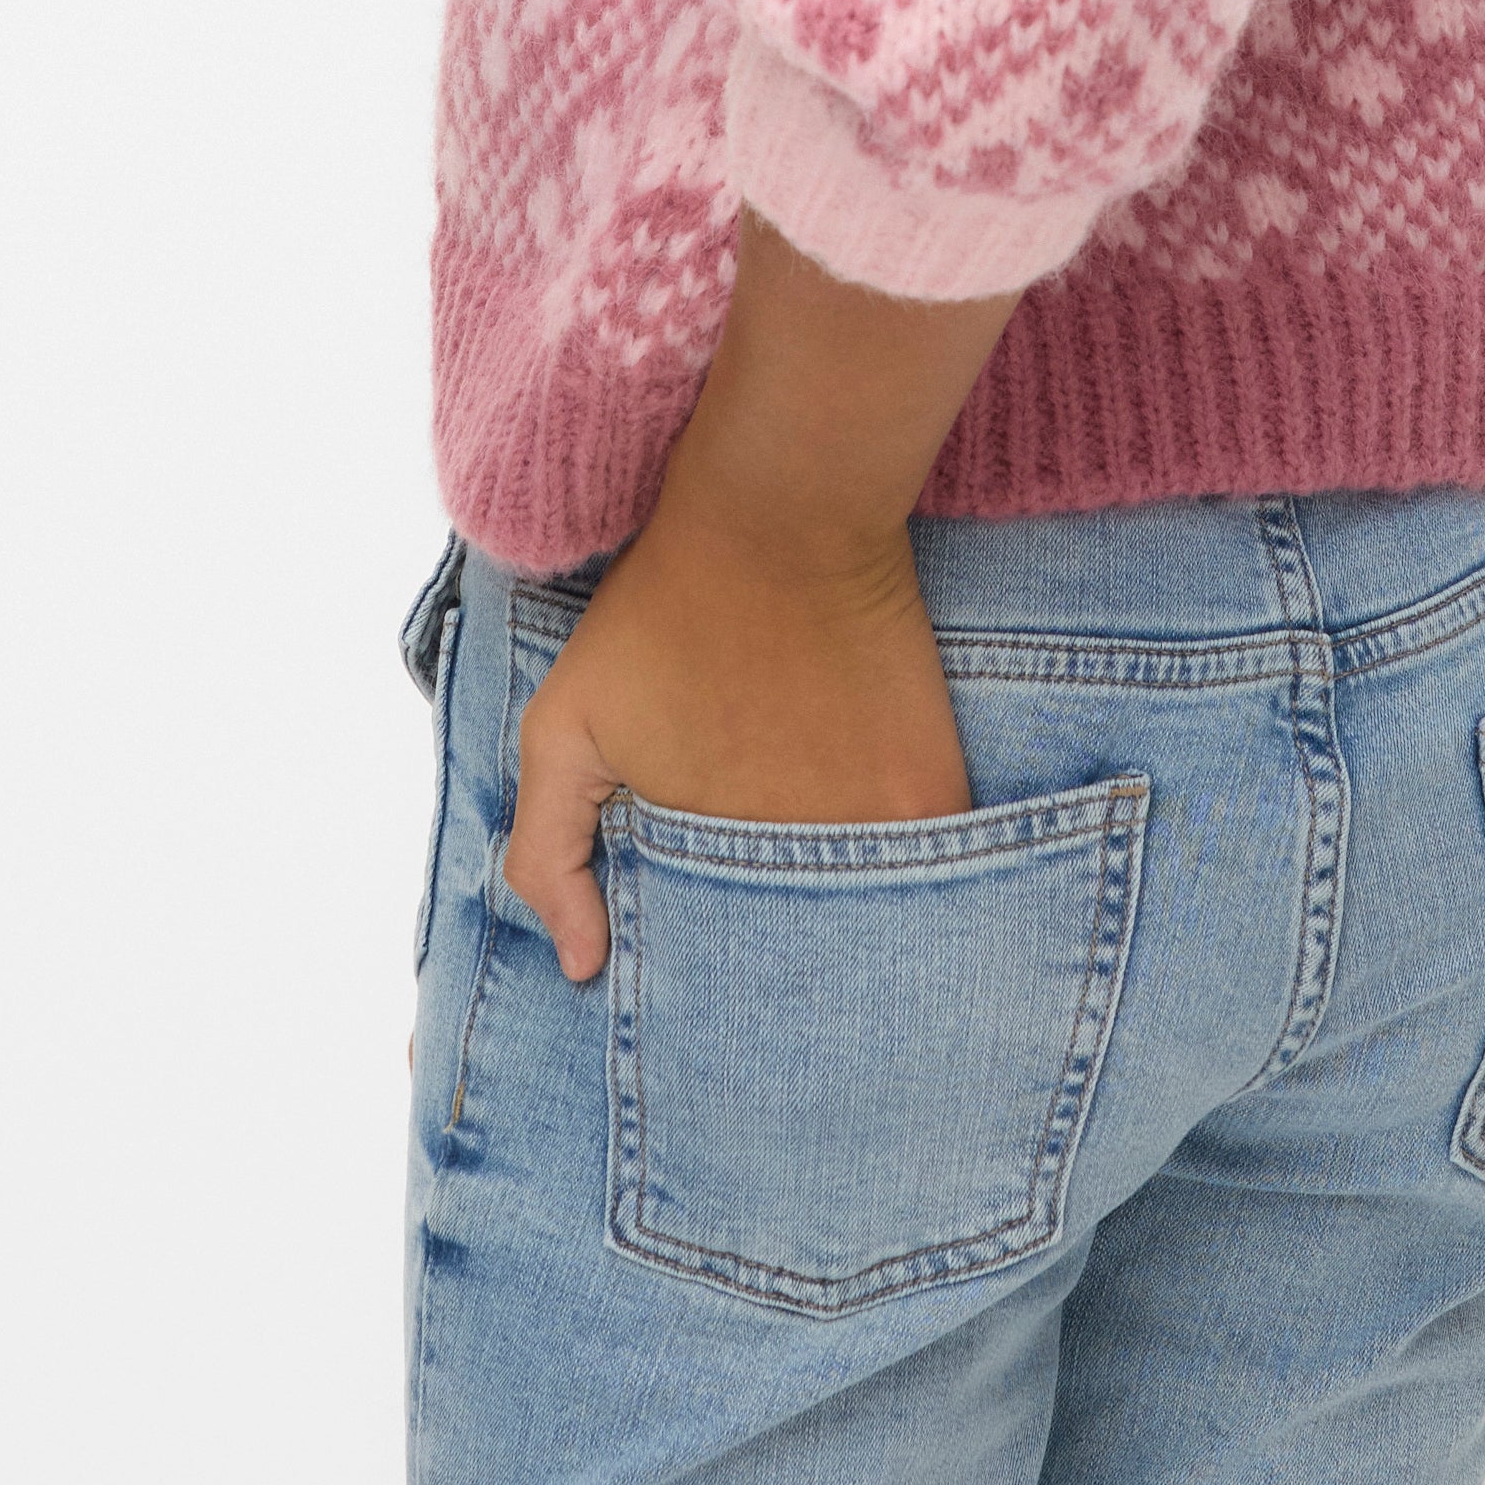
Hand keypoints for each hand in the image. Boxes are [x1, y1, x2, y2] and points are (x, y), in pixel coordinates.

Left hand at [501, 500, 971, 983]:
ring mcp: (876, 834)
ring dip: (847, 926)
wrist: (781, 515)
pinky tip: (878, 855)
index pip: (711, 967)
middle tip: (768, 936)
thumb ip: (548, 852)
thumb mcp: (563, 724)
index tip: (709, 952)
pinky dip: (906, 880)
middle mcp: (800, 868)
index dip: (708, 969)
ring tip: (824, 900)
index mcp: (709, 863)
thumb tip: (584, 966)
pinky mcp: (936, 794)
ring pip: (866, 925)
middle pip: (795, 956)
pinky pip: (927, 877)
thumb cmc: (662, 614)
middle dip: (779, 960)